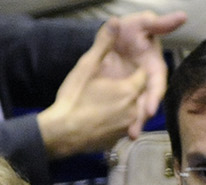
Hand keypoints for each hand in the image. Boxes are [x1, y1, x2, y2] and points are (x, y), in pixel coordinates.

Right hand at [36, 15, 176, 157]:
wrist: (62, 133)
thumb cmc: (74, 99)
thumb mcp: (87, 66)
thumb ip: (103, 44)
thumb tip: (115, 22)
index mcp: (129, 91)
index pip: (144, 75)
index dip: (134, 70)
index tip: (124, 69)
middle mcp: (133, 111)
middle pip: (138, 94)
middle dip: (129, 88)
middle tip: (111, 85)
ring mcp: (125, 128)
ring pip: (131, 112)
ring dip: (123, 106)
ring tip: (104, 101)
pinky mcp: (117, 141)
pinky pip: (122, 127)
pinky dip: (115, 121)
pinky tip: (100, 117)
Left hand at [99, 11, 184, 128]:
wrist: (112, 35)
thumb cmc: (131, 28)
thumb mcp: (143, 23)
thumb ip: (160, 24)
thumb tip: (183, 16)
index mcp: (153, 68)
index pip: (157, 85)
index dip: (154, 97)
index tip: (151, 110)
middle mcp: (145, 82)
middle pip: (146, 103)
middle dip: (141, 118)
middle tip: (134, 132)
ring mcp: (133, 89)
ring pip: (134, 109)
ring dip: (132, 123)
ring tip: (126, 136)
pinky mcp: (120, 93)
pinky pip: (121, 108)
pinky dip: (119, 118)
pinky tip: (114, 130)